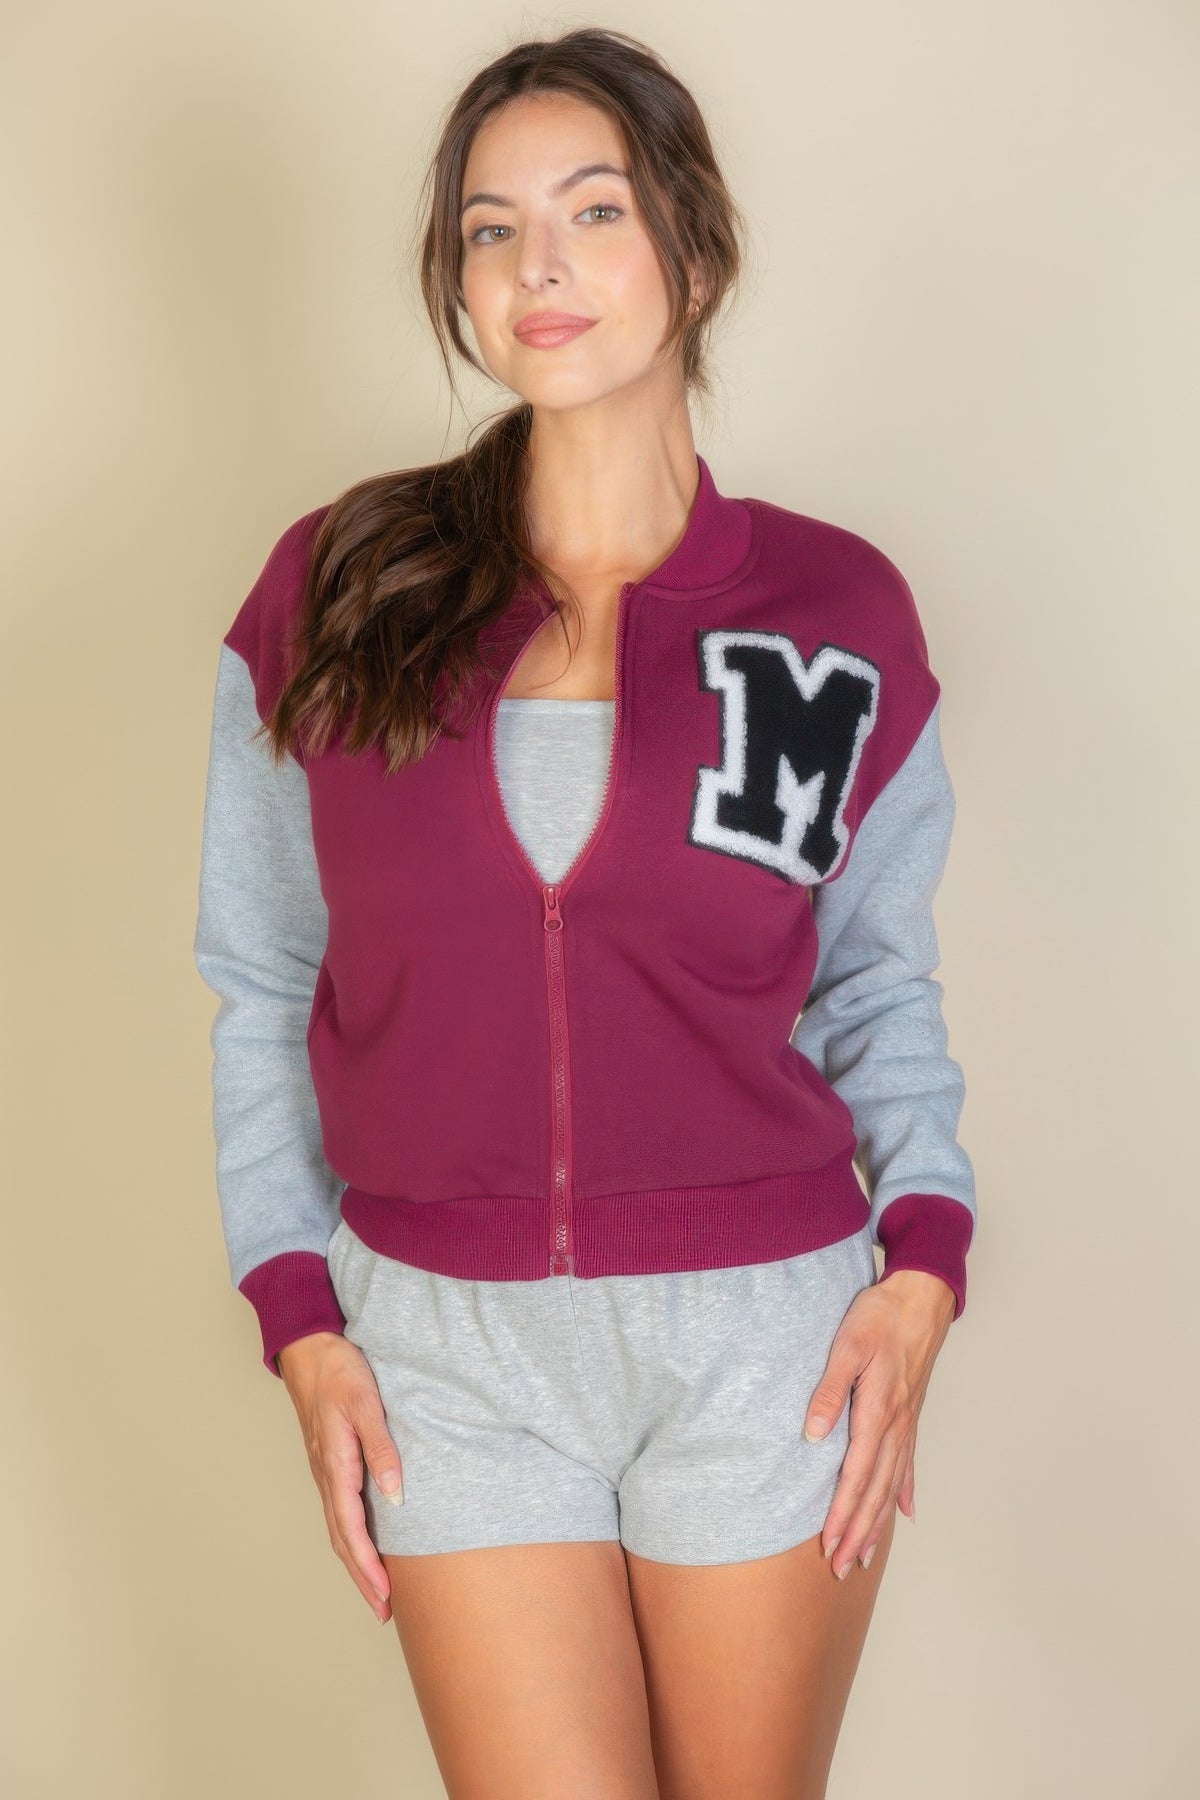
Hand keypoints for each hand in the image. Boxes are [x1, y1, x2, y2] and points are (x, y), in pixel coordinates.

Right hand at [276, 1331, 405, 1623]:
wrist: (310, 1348)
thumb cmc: (340, 1371)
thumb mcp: (366, 1404)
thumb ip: (382, 1448)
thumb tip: (396, 1495)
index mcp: (335, 1465)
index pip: (351, 1530)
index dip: (368, 1566)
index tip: (384, 1596)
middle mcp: (326, 1475)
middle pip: (342, 1539)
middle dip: (361, 1577)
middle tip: (383, 1610)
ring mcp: (325, 1470)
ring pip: (339, 1527)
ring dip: (356, 1561)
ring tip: (377, 1589)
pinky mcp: (330, 1461)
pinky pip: (339, 1510)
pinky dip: (352, 1536)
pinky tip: (365, 1542)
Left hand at [803, 1269, 955, 1580]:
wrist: (920, 1297)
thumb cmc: (880, 1316)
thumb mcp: (847, 1345)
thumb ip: (830, 1390)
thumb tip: (813, 1434)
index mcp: (878, 1410)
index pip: (857, 1475)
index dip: (842, 1514)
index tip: (830, 1545)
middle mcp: (897, 1425)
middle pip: (876, 1491)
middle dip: (858, 1532)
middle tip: (842, 1567)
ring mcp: (908, 1422)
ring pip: (892, 1484)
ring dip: (878, 1522)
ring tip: (867, 1556)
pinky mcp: (912, 1414)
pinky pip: (909, 1463)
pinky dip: (905, 1492)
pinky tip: (905, 1514)